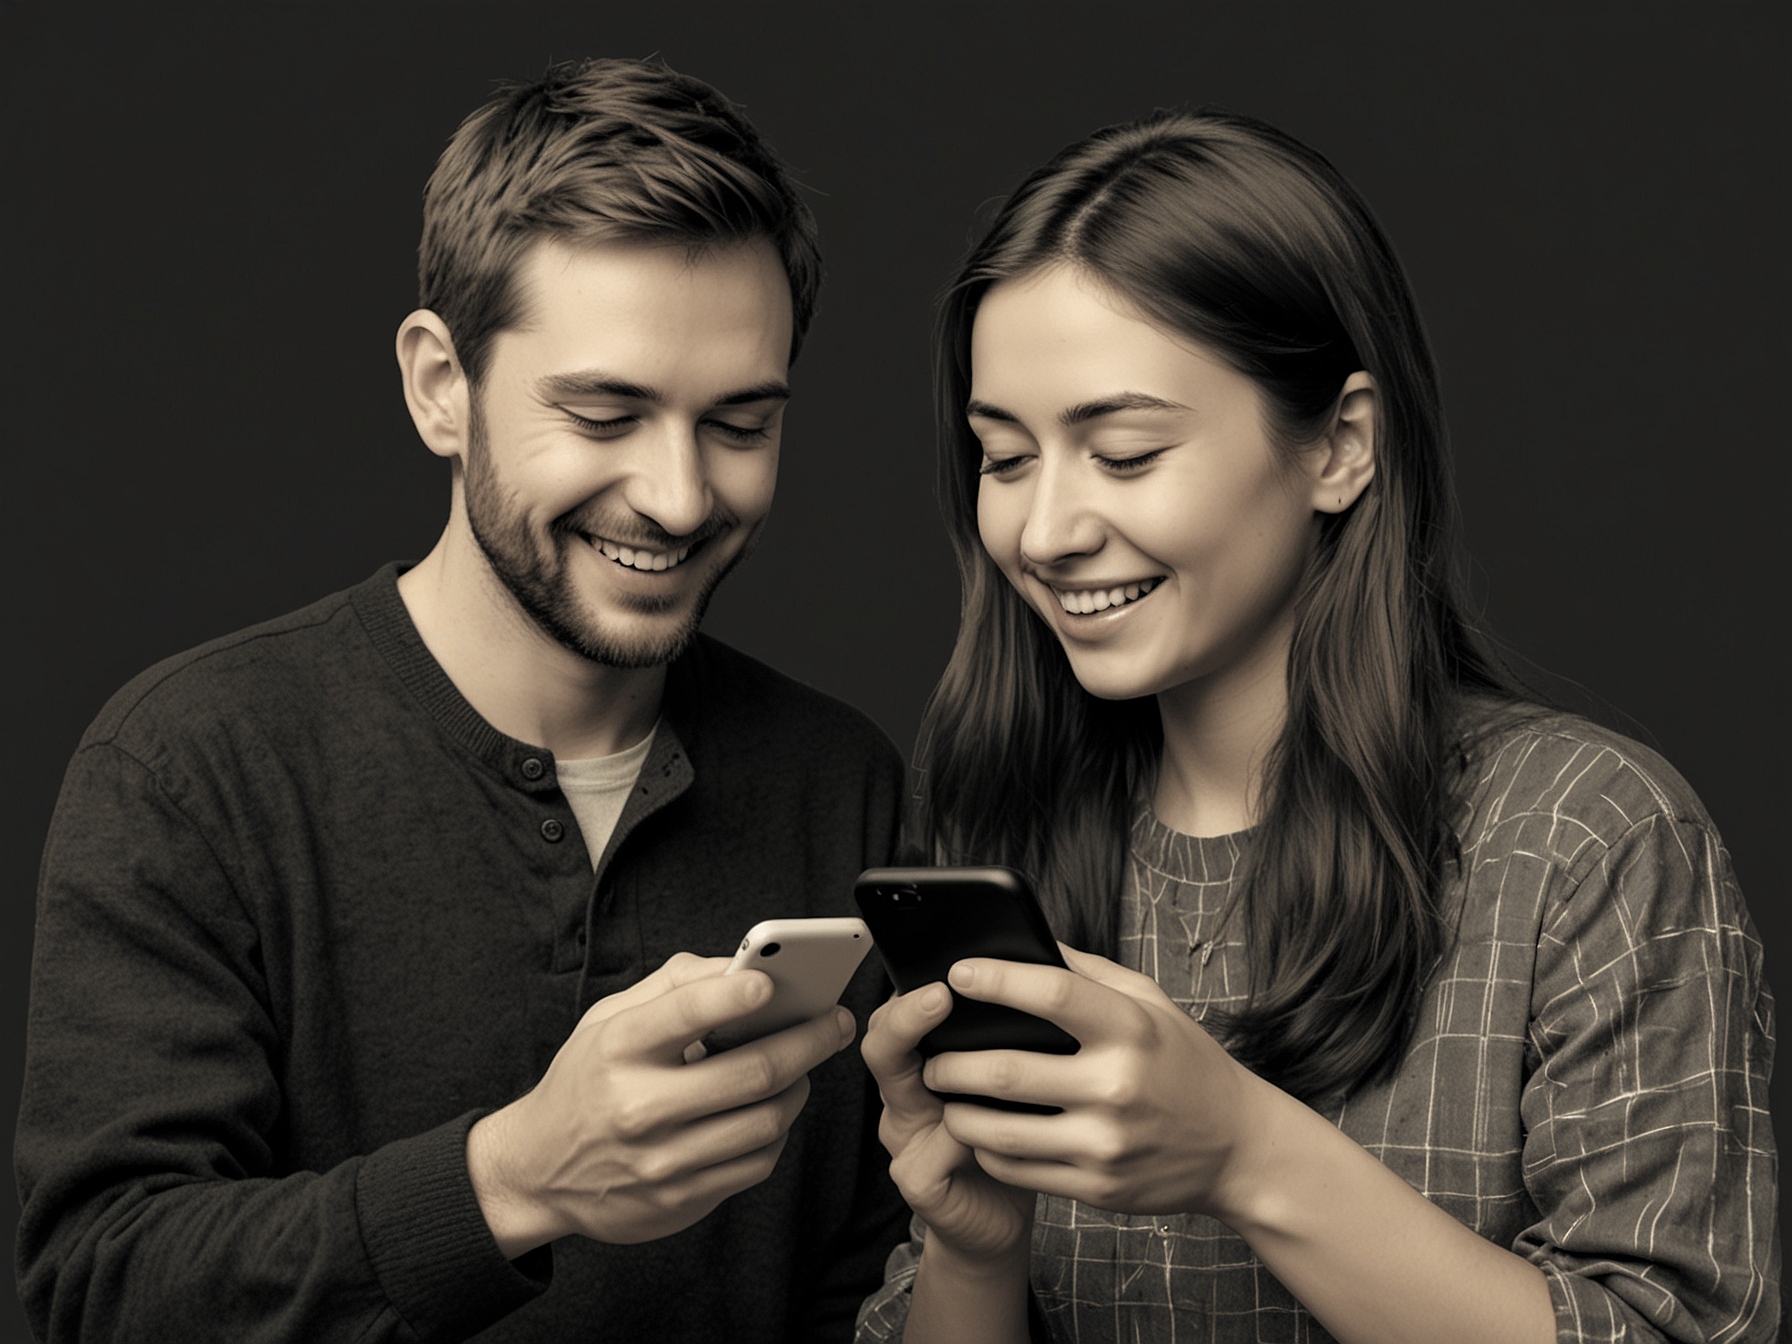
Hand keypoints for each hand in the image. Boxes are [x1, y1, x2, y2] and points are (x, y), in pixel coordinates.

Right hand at [468, 951, 856, 1255]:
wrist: (538, 1170)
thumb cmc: (587, 1080)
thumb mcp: (609, 1018)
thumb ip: (676, 985)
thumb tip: (744, 967)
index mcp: (617, 1049)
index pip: (683, 1014)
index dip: (734, 996)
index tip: (773, 981)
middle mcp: (637, 1108)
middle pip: (750, 1073)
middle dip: (808, 1040)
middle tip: (835, 1020)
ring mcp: (661, 1162)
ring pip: (765, 1121)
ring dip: (800, 1086)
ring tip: (805, 1063)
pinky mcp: (679, 1201)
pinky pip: (756, 1163)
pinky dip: (778, 1130)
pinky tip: (773, 1107)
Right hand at [860, 983, 1034, 1265]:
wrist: (1005, 1217)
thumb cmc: (1021, 1135)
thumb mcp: (1026, 1076)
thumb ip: (1024, 1028)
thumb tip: (1048, 965)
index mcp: (927, 1061)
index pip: (903, 1010)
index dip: (916, 987)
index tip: (949, 964)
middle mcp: (907, 1094)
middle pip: (883, 1044)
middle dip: (906, 1017)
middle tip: (942, 995)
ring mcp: (907, 1138)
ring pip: (897, 1094)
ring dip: (936, 1074)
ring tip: (971, 1058)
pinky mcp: (918, 1181)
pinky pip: (927, 1157)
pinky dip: (958, 1142)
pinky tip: (990, 1135)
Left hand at [923, 945, 1270, 1219]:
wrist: (1238, 1147)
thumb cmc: (1186, 1063)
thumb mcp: (1151, 1003)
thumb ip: (1088, 972)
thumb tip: (1026, 941)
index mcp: (1131, 1029)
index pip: (1052, 993)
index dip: (996, 979)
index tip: (959, 974)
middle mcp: (1118, 1086)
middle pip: (1008, 1070)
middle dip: (952, 1061)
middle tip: (931, 1053)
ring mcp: (1106, 1143)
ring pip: (1001, 1130)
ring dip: (957, 1111)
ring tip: (943, 1093)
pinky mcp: (1098, 1187)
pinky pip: (1018, 1169)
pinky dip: (985, 1149)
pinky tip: (976, 1131)